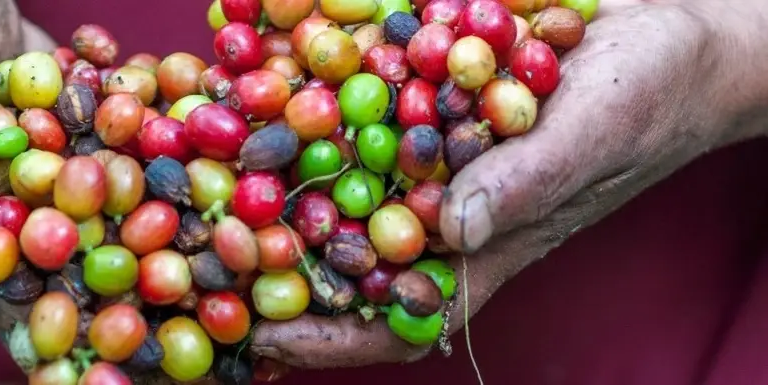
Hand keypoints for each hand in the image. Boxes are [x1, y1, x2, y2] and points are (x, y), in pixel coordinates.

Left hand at [249, 1, 766, 369]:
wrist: (666, 31)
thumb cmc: (651, 97)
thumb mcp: (598, 133)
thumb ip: (530, 181)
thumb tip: (458, 228)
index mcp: (487, 241)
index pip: (403, 311)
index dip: (337, 336)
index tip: (269, 341)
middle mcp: (444, 202)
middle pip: (349, 250)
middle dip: (280, 262)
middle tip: (204, 265)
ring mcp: (429, 150)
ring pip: (341, 179)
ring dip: (278, 184)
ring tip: (207, 186)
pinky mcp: (422, 94)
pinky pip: (359, 108)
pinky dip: (313, 102)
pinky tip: (265, 85)